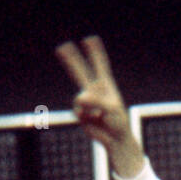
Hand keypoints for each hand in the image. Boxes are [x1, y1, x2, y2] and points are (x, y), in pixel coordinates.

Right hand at [55, 36, 144, 178]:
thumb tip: (79, 98)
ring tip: (100, 116)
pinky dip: (85, 117)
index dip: (95, 52)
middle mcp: (95, 91)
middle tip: (62, 47)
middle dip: (72, 59)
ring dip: (87, 107)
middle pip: (81, 71)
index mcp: (106, 86)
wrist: (116, 140)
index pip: (100, 65)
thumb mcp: (111, 109)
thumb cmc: (118, 122)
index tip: (91, 39)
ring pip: (78, 98)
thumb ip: (95, 100)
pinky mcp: (82, 113)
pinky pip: (78, 111)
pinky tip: (94, 121)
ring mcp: (88, 102)